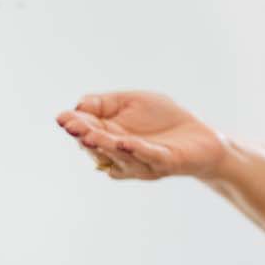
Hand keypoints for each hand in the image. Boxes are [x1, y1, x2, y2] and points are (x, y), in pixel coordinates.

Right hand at [55, 91, 228, 180]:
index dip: (75, 126)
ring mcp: (144, 162)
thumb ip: (105, 103)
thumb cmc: (164, 119)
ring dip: (104, 145)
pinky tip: (125, 142)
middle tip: (72, 127)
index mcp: (111, 138)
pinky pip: (150, 157)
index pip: (88, 132)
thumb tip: (77, 105)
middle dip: (85, 136)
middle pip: (99, 147)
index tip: (63, 118)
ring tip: (90, 135)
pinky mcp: (167, 163)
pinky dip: (137, 151)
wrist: (202, 137)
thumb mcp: (132, 102)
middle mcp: (123, 155)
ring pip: (120, 155)